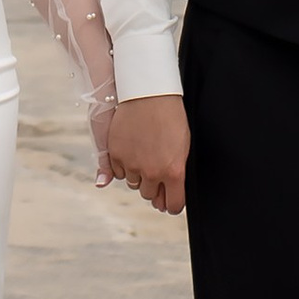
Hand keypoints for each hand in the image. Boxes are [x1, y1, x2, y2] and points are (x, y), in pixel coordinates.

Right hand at [106, 92, 189, 216]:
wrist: (150, 93)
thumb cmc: (171, 117)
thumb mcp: (182, 147)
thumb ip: (175, 175)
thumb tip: (165, 201)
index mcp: (173, 171)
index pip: (173, 205)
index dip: (172, 204)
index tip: (171, 201)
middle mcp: (152, 172)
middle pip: (150, 195)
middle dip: (154, 186)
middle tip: (156, 168)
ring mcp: (132, 164)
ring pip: (134, 184)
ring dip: (138, 175)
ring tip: (144, 153)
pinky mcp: (117, 154)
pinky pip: (119, 172)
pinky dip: (124, 165)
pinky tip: (132, 148)